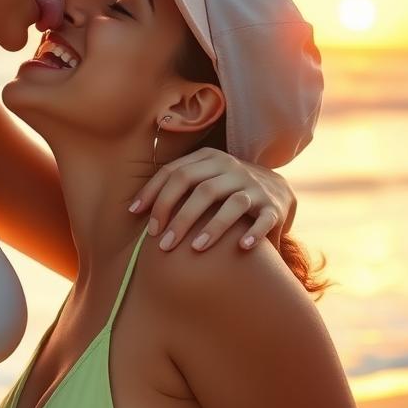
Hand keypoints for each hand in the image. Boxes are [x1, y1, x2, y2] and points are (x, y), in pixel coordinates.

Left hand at [129, 148, 296, 251]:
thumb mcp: (201, 180)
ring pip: (232, 203)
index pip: (175, 172)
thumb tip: (130, 211)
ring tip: (196, 249)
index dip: (153, 193)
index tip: (135, 216)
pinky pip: (264, 219)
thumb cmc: (223, 191)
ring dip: (212, 227)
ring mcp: (254, 186)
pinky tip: (241, 248)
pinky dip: (254, 233)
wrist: (276, 191)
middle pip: (200, 188)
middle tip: (162, 244)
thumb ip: (174, 187)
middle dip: (178, 217)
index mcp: (209, 158)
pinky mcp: (273, 207)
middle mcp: (232, 168)